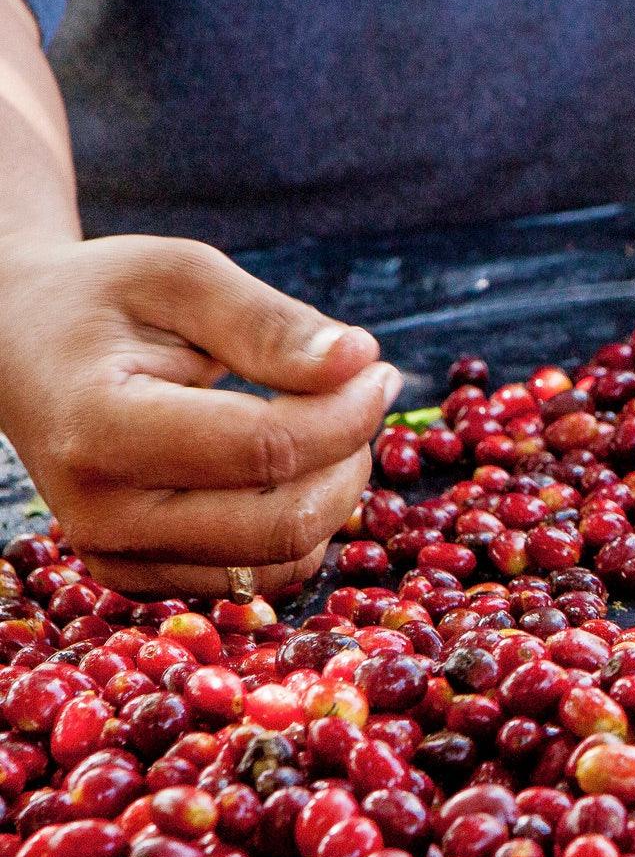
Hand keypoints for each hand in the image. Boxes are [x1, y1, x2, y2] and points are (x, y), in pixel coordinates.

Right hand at [0, 235, 399, 596]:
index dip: (346, 412)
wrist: (20, 349)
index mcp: (100, 428)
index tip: (376, 369)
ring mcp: (120, 558)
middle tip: (358, 395)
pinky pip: (263, 576)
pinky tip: (291, 466)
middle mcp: (103, 515)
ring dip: (333, 493)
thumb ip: (269, 322)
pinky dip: (302, 524)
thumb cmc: (105, 301)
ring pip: (283, 560)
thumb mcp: (180, 277)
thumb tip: (360, 361)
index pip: (266, 449)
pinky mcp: (144, 579)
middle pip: (283, 521)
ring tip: (322, 423)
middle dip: (349, 457)